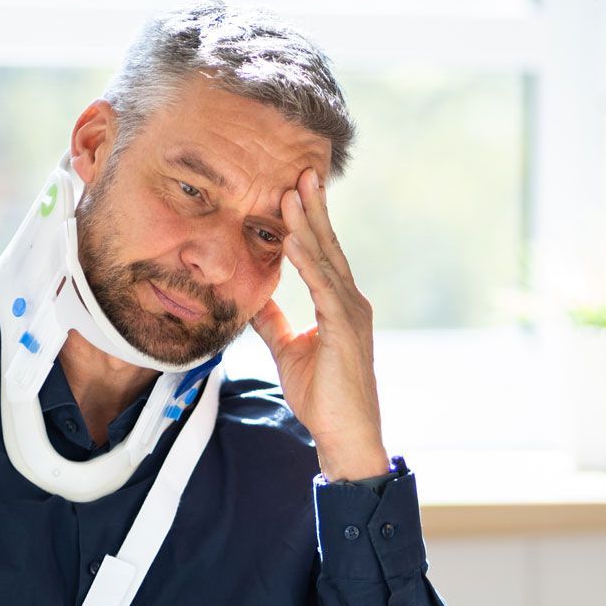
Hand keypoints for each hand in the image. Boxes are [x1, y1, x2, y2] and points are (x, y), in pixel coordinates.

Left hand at [250, 168, 389, 480]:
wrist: (346, 435)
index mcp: (339, 304)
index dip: (308, 221)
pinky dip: (308, 261)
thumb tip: (254, 301)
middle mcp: (350, 302)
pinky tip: (293, 239)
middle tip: (301, 170)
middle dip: (313, 208)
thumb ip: (274, 323)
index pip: (322, 254)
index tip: (293, 190)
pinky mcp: (344, 330)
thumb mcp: (290, 351)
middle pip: (328, 245)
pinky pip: (323, 288)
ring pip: (326, 259)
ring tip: (292, 193)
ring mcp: (351, 314)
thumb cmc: (323, 397)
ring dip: (308, 224)